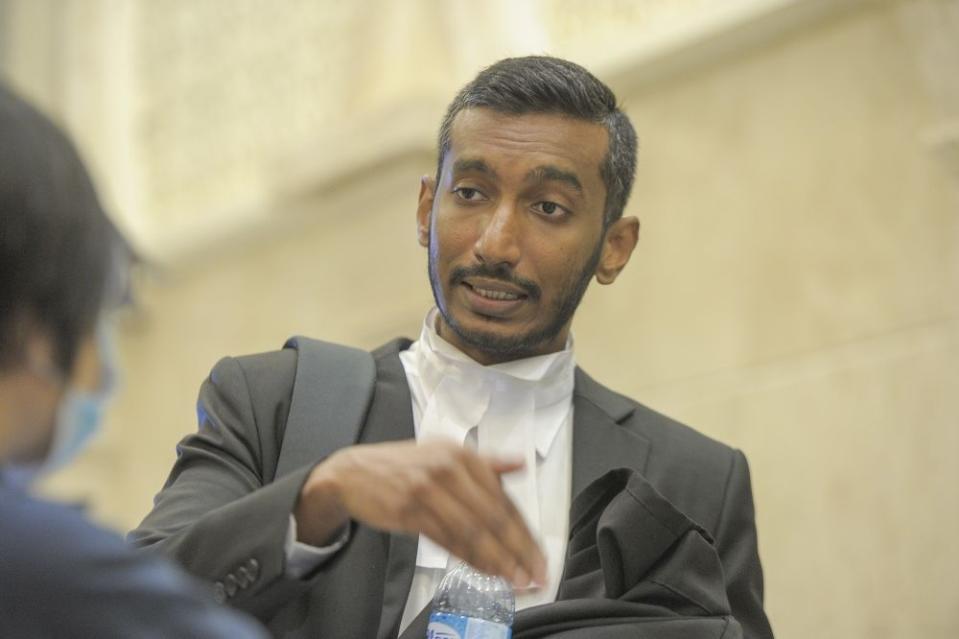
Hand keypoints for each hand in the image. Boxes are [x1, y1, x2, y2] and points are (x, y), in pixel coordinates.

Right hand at [294, 439, 546, 587]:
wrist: (353, 472)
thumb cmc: (405, 466)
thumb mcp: (444, 454)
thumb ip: (485, 463)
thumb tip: (520, 463)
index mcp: (463, 455)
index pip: (502, 498)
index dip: (524, 530)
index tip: (540, 555)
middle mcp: (448, 469)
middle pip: (492, 516)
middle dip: (518, 550)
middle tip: (535, 574)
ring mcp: (428, 490)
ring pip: (471, 531)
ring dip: (497, 560)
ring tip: (516, 580)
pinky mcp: (409, 511)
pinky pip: (446, 540)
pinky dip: (468, 558)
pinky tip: (484, 571)